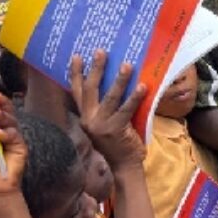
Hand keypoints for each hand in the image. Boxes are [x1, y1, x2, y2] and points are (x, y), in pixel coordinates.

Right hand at [69, 51, 146, 171]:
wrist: (125, 166)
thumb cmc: (118, 142)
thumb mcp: (104, 124)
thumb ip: (105, 107)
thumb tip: (115, 80)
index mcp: (85, 117)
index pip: (76, 92)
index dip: (75, 74)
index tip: (76, 55)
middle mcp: (89, 120)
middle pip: (91, 90)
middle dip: (95, 69)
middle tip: (101, 51)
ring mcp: (101, 125)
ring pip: (110, 97)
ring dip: (119, 80)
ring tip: (127, 64)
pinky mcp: (116, 130)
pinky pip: (126, 110)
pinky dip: (135, 97)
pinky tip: (142, 86)